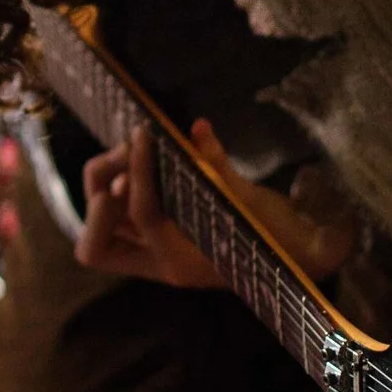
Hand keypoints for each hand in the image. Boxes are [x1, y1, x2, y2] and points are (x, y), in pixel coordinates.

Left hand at [75, 120, 355, 289]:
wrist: (296, 257)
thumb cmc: (277, 234)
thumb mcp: (250, 202)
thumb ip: (218, 167)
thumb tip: (198, 128)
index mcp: (179, 262)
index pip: (141, 214)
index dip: (139, 172)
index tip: (145, 136)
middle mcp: (157, 262)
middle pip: (95, 243)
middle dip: (99, 194)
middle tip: (127, 155)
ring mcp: (152, 250)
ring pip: (99, 228)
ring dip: (103, 183)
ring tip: (131, 149)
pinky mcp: (156, 234)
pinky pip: (119, 213)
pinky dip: (119, 181)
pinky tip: (138, 152)